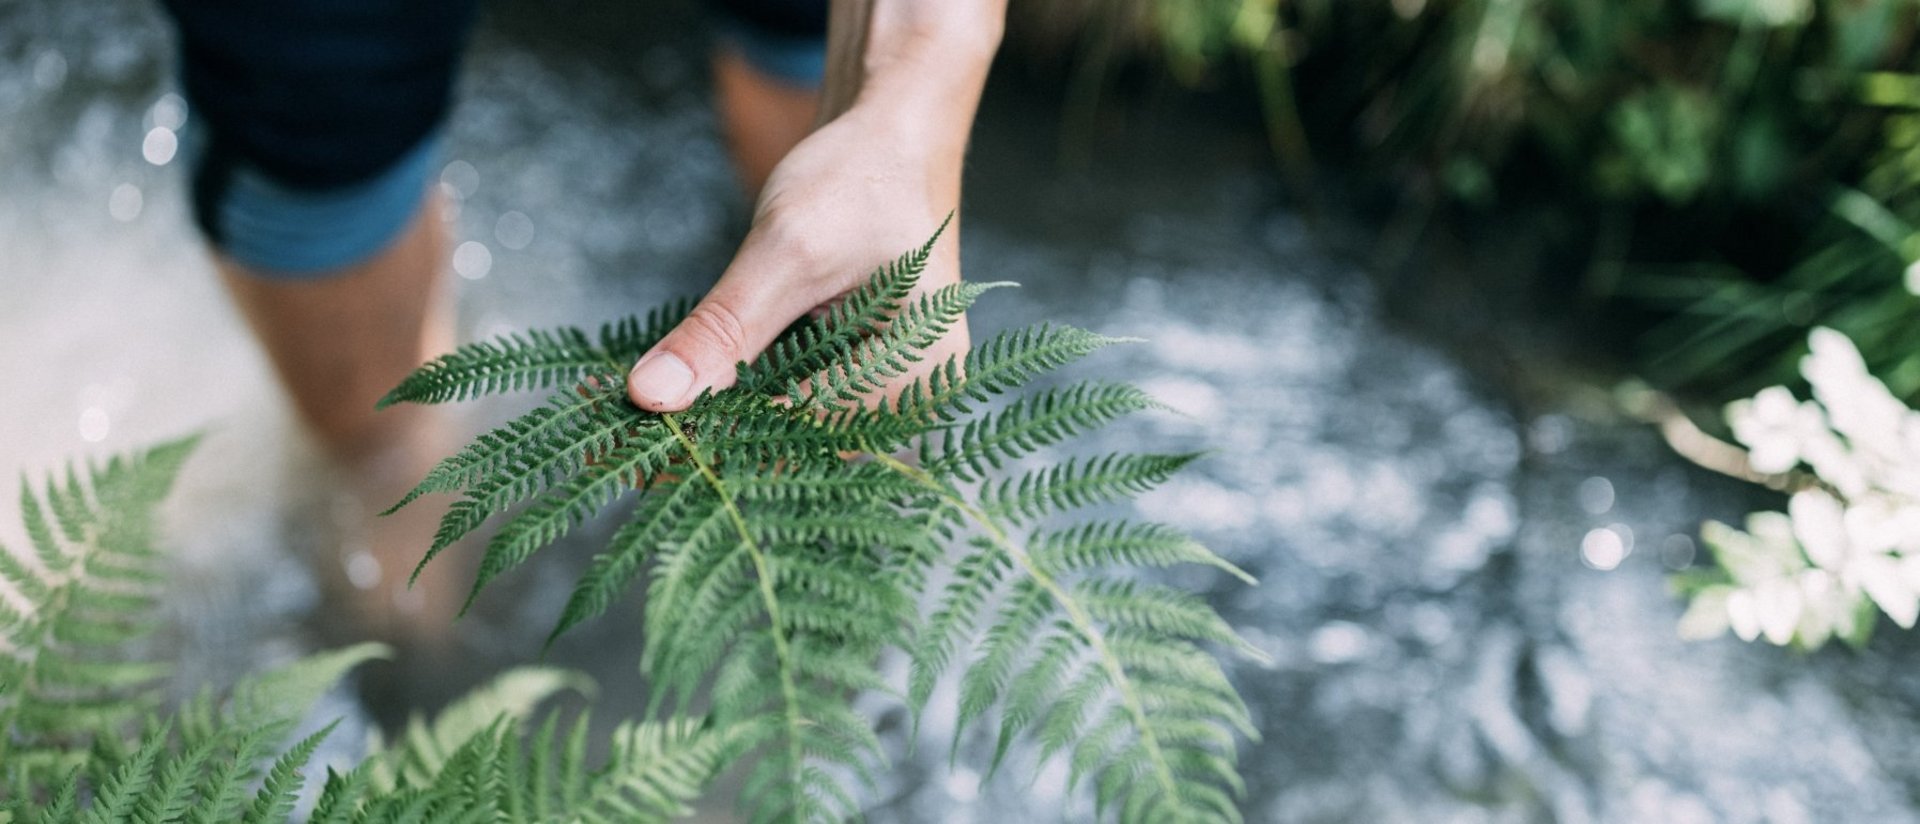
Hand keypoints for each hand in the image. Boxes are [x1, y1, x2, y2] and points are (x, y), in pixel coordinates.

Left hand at [624, 110, 965, 411]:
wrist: (894, 128)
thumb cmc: (861, 176)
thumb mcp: (785, 250)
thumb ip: (723, 329)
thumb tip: (651, 396)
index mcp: (920, 377)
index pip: (805, 436)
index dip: (721, 444)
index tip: (645, 448)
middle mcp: (916, 395)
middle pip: (800, 441)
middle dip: (719, 435)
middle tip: (635, 434)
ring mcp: (892, 383)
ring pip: (793, 424)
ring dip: (726, 417)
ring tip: (653, 417)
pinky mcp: (862, 366)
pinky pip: (797, 396)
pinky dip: (744, 390)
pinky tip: (691, 386)